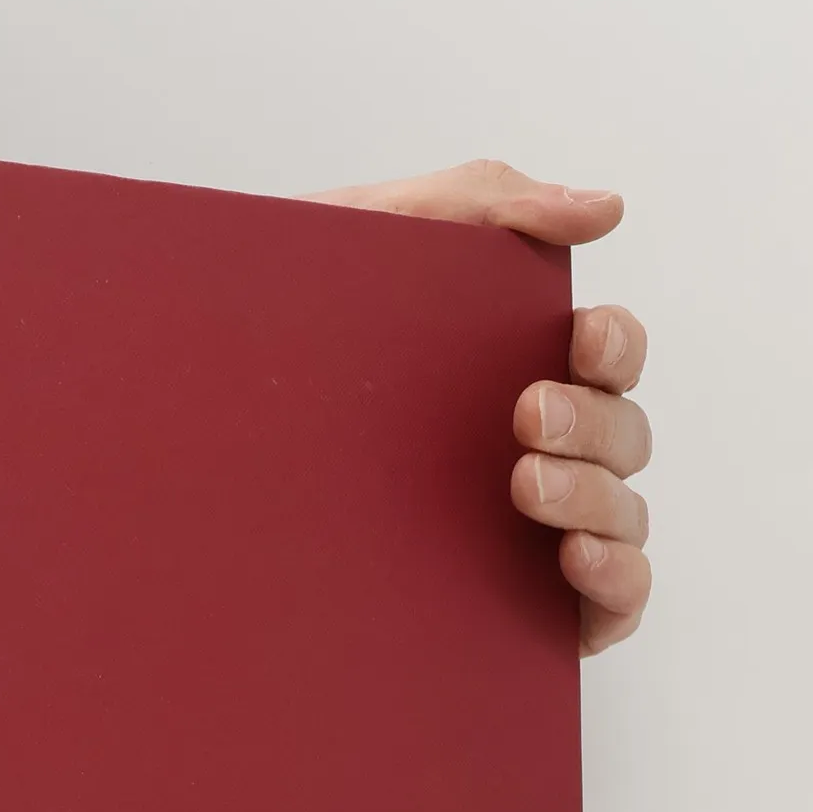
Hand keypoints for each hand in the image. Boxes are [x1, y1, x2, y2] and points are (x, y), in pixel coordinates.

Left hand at [303, 160, 651, 654]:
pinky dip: (619, 582)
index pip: (607, 357)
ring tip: (525, 485)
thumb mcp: (369, 239)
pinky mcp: (521, 607)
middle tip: (524, 417)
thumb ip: (482, 204)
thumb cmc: (288, 326)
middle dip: (592, 425)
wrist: (189, 422)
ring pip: (624, 517)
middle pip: (622, 437)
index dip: (615, 345)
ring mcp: (533, 532)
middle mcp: (540, 451)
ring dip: (597, 498)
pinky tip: (574, 560)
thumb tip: (606, 209)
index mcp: (516, 368)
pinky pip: (612, 603)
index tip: (578, 338)